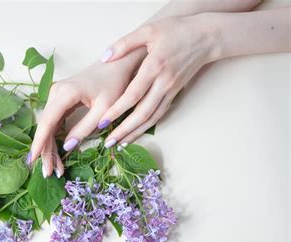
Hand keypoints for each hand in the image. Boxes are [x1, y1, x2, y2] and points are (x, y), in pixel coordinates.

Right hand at [28, 48, 146, 176]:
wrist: (118, 64)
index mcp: (66, 93)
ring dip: (49, 147)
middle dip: (45, 151)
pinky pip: (53, 122)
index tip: (33, 161)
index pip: (47, 122)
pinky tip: (56, 154)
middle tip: (49, 173)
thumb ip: (85, 128)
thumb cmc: (115, 85)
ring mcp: (56, 95)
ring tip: (54, 169)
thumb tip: (67, 147)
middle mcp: (56, 93)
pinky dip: (54, 139)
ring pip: (48, 126)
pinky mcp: (60, 100)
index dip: (39, 143)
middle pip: (45, 127)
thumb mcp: (104, 110)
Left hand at [99, 15, 218, 146]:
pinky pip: (160, 114)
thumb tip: (104, 58)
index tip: (103, 122)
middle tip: (108, 143)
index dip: (117, 110)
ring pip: (152, 117)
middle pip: (142, 113)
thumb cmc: (177, 29)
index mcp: (154, 67)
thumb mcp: (149, 30)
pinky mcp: (174, 93)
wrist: (207, 36)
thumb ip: (125, 44)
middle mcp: (163, 83)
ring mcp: (170, 90)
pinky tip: (137, 133)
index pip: (133, 95)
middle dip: (124, 130)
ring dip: (136, 132)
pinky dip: (148, 126)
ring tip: (120, 144)